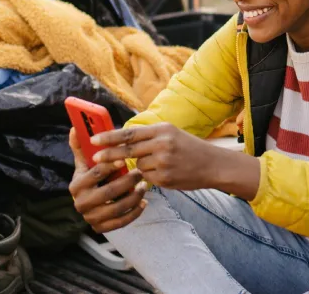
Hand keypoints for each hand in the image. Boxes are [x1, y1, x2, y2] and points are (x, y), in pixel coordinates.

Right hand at [68, 128, 147, 232]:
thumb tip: (74, 128)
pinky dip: (134, 212)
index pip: (95, 174)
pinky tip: (144, 202)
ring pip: (117, 208)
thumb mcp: (85, 163)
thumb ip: (81, 147)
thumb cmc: (91, 177)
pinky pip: (121, 222)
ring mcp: (91, 218)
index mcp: (76, 185)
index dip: (111, 165)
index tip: (125, 158)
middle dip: (127, 181)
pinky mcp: (101, 228)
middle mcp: (81, 203)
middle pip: (108, 192)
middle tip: (140, 172)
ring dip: (134, 196)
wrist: (91, 202)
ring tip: (144, 185)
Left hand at [91, 123, 261, 199]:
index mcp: (162, 130)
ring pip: (138, 166)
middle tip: (95, 158)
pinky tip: (167, 173)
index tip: (94, 140)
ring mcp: (164, 162)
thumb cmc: (190, 148)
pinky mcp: (165, 177)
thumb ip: (149, 137)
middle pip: (127, 150)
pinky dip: (151, 177)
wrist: (213, 165)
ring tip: (162, 164)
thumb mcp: (171, 134)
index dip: (110, 137)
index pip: (130, 133)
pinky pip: (147, 178)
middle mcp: (162, 144)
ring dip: (141, 167)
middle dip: (109, 155)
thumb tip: (122, 141)